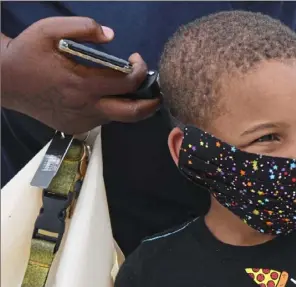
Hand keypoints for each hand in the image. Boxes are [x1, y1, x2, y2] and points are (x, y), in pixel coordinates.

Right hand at [1, 17, 159, 133]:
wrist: (4, 81)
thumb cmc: (28, 53)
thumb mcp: (49, 29)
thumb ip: (83, 27)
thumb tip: (111, 35)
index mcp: (82, 84)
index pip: (127, 83)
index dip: (139, 70)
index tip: (136, 60)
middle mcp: (86, 108)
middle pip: (131, 113)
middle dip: (151, 104)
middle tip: (157, 94)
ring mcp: (81, 121)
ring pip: (116, 117)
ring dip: (126, 103)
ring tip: (125, 88)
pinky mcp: (75, 128)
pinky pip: (101, 120)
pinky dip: (108, 108)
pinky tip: (101, 95)